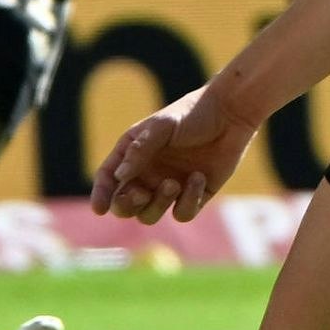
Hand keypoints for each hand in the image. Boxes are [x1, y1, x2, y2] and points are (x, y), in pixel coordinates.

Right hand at [89, 83, 258, 225]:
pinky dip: (188, 200)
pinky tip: (199, 177)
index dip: (101, 195)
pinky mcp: (193, 196)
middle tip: (140, 194)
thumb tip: (120, 176)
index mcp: (132, 155)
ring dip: (158, 204)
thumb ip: (140, 150)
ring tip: (173, 183)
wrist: (231, 116)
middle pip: (125, 205)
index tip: (99, 209)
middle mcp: (147, 174)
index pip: (109, 179)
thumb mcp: (162, 127)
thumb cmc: (192, 115)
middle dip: (127, 205)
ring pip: (150, 215)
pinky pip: (182, 213)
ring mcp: (169, 188)